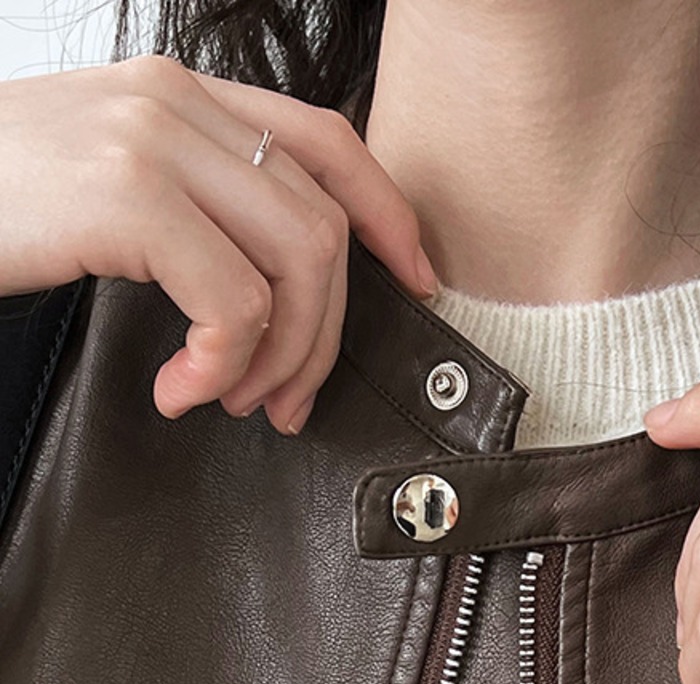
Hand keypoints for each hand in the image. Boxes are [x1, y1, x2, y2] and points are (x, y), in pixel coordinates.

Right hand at [0, 53, 436, 434]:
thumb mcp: (107, 188)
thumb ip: (191, 207)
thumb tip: (271, 287)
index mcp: (180, 94)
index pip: (326, 140)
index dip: (389, 214)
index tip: (418, 278)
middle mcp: (174, 101)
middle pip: (323, 222)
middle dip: (324, 333)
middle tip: (283, 400)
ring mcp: (150, 141)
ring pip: (298, 261)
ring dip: (280, 356)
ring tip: (228, 397)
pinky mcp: (125, 195)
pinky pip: (235, 301)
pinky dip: (223, 365)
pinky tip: (180, 389)